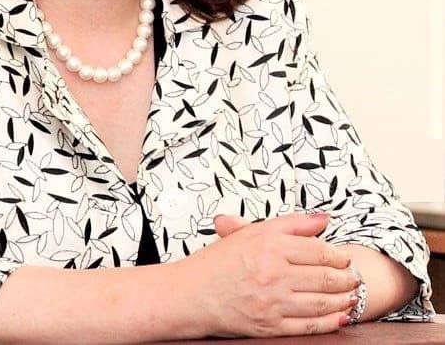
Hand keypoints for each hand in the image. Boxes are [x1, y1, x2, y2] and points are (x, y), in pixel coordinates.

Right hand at [173, 211, 358, 338]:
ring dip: (343, 300)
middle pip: (326, 277)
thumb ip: (291, 223)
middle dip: (347, 279)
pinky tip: (340, 317)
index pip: (319, 250)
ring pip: (323, 303)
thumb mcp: (251, 233)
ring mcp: (273, 303)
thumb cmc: (218, 262)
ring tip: (351, 295)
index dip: (338, 255)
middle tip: (355, 278)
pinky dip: (331, 322)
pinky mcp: (271, 326)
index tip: (345, 258)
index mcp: (270, 246)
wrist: (191, 294)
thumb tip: (324, 219)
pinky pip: (311, 326)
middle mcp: (274, 274)